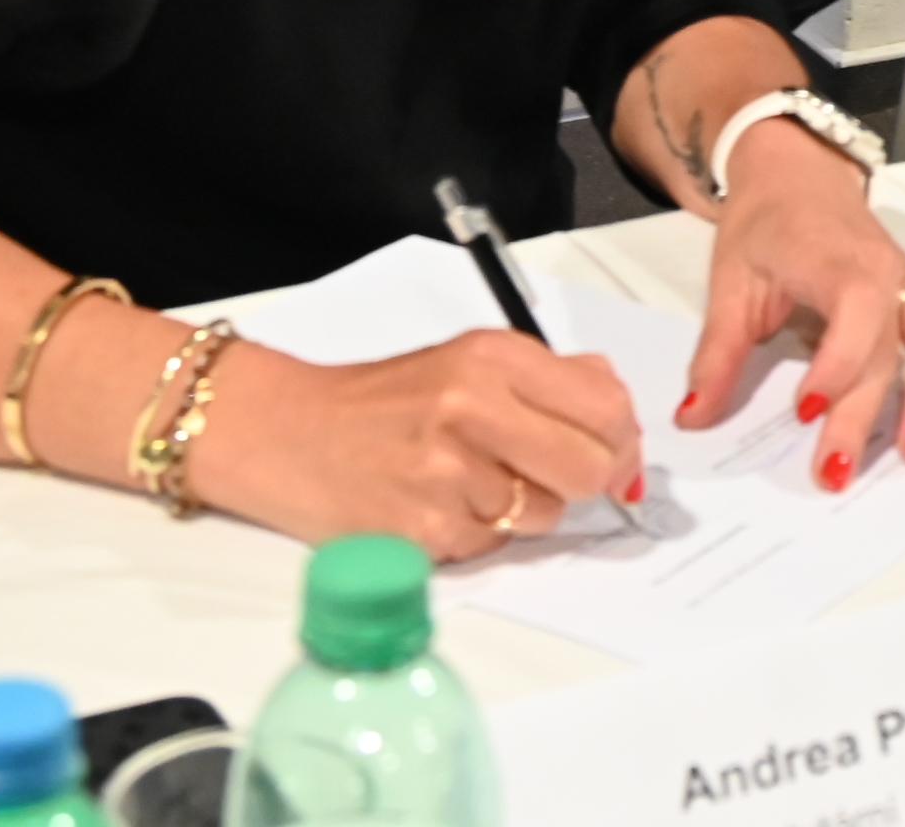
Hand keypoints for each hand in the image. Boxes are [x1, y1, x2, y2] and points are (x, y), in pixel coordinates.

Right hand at [186, 329, 640, 560]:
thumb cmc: (382, 403)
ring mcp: (446, 474)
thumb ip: (550, 383)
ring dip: (523, 511)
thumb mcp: (469, 362)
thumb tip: (620, 421)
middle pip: (589, 468)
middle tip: (549, 476)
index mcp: (492, 358)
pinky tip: (435, 507)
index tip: (615, 455)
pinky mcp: (423, 532)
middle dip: (584, 482)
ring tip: (469, 483)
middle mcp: (471, 408)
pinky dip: (475, 535)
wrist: (282, 432)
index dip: (622, 441)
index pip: (606, 408)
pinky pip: (492, 547)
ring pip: (545, 516)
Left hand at [678, 123, 904, 494]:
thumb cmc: (765, 223)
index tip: (804, 411)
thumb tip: (694, 417)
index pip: (857, 311)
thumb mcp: (730, 282)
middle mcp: (884, 272)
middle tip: (835, 472)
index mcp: (836, 261)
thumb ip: (717, 353)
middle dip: (870, 411)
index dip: (837, 365)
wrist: (796, 172)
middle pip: (896, 345)